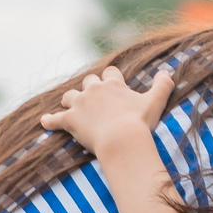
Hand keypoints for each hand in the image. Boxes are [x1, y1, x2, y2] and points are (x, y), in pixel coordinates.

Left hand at [41, 66, 173, 157]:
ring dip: (71, 100)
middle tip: (95, 99)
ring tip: (72, 107)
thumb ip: (163, 85)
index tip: (114, 85)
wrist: (122, 139)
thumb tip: (167, 72)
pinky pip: (56, 119)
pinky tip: (45, 122)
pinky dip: (50, 121)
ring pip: (70, 95)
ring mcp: (80, 104)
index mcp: (112, 84)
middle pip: (88, 81)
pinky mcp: (70, 120)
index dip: (112, 78)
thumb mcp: (156, 102)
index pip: (110, 72)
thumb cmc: (139, 122)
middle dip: (91, 88)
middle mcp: (94, 89)